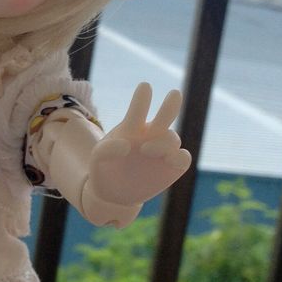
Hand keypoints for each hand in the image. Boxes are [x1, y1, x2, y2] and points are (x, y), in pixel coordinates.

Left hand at [87, 83, 190, 205]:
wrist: (113, 195)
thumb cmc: (104, 169)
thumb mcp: (97, 159)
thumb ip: (106, 150)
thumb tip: (125, 145)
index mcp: (132, 127)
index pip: (139, 109)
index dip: (142, 99)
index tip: (144, 86)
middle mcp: (150, 135)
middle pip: (166, 115)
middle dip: (171, 105)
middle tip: (174, 93)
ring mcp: (163, 151)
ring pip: (172, 138)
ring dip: (163, 141)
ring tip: (146, 149)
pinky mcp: (173, 167)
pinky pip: (184, 158)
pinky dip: (180, 156)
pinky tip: (169, 159)